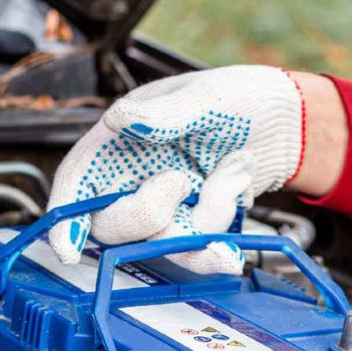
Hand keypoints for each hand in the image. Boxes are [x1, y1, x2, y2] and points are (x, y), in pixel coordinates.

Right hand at [47, 65, 305, 273]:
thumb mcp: (205, 95)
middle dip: (144, 213)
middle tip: (179, 179)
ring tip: (236, 168)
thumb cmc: (240, 98)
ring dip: (205, 216)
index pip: (77, 181)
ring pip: (158, 243)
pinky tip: (231, 254)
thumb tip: (121, 119)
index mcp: (120, 140)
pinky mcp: (194, 228)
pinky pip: (192, 255)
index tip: (66, 245)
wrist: (287, 125)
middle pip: (110, 224)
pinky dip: (213, 254)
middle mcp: (134, 179)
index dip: (64, 216)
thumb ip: (164, 112)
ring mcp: (166, 208)